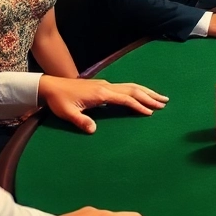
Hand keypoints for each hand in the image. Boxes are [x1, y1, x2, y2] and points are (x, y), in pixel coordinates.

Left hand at [38, 77, 167, 133]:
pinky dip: (137, 91)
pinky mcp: (103, 86)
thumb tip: (94, 131)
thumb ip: (81, 122)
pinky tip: (141, 95)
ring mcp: (106, 85)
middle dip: (149, 96)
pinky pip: (125, 87)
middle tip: (164, 103)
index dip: (138, 106)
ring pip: (131, 86)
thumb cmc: (59, 101)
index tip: (150, 113)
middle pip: (133, 89)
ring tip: (160, 97)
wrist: (51, 86)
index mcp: (101, 94)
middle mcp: (106, 87)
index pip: (125, 99)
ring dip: (146, 92)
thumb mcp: (68, 113)